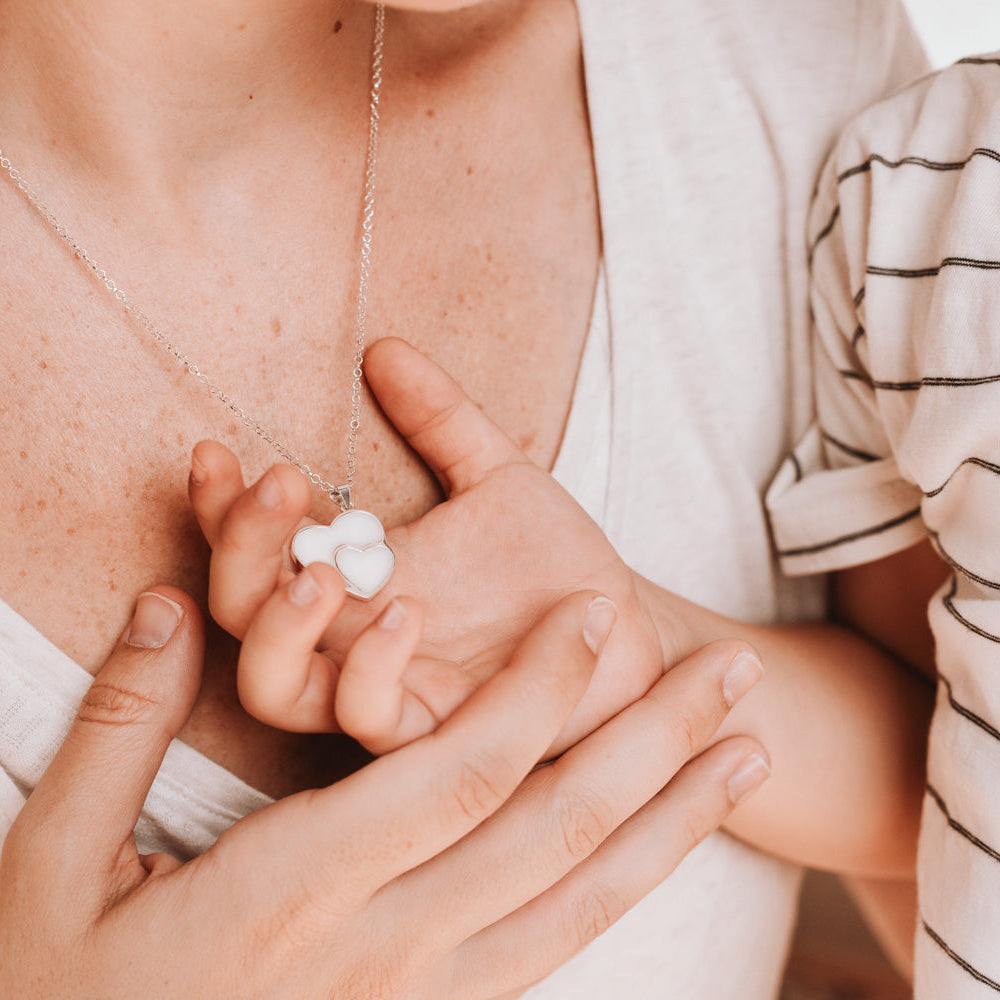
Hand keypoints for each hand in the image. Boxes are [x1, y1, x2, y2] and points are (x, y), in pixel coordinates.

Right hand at [0, 586, 767, 998]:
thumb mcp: (49, 865)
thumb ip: (121, 729)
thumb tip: (169, 606)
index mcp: (295, 890)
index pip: (456, 775)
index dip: (538, 691)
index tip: (596, 617)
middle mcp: (385, 949)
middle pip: (552, 829)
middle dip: (652, 740)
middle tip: (734, 670)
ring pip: (581, 901)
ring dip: (673, 818)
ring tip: (747, 753)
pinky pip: (553, 953)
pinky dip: (624, 892)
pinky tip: (665, 847)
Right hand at [191, 337, 674, 752]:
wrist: (622, 625)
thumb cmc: (556, 560)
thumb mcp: (498, 474)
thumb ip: (442, 417)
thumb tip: (383, 346)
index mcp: (356, 573)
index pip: (254, 548)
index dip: (220, 507)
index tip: (218, 450)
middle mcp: (353, 634)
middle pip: (239, 615)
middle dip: (237, 550)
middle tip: (275, 488)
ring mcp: (388, 684)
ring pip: (273, 687)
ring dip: (276, 625)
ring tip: (317, 568)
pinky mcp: (435, 728)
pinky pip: (368, 719)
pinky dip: (371, 669)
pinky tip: (408, 614)